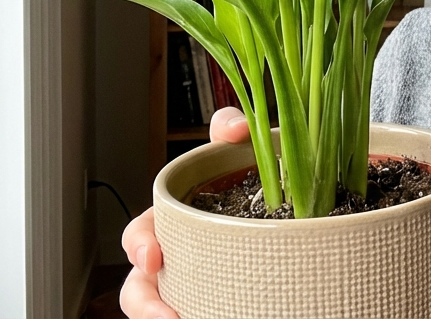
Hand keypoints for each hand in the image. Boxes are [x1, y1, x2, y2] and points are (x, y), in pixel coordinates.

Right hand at [120, 106, 251, 318]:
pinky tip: (216, 318)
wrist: (291, 211)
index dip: (139, 245)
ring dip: (161, 317)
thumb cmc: (248, 185)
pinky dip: (195, 316)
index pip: (141, 233)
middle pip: (140, 286)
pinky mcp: (212, 300)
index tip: (152, 256)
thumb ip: (231, 129)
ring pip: (161, 309)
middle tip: (166, 315)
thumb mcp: (238, 152)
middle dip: (144, 301)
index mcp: (173, 222)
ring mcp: (192, 283)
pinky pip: (196, 311)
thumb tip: (235, 129)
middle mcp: (175, 257)